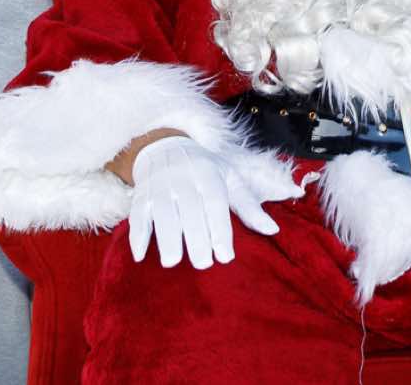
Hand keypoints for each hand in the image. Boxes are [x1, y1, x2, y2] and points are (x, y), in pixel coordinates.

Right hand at [126, 136, 281, 269]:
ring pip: (161, 213)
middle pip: (189, 210)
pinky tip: (140, 255)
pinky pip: (137, 215)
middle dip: (195, 238)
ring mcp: (160, 186)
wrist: (165, 146)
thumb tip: (273, 229)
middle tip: (202, 264)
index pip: (214, 202)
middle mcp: (183, 179)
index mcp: (208, 174)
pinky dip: (137, 235)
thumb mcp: (230, 178)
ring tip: (172, 261)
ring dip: (166, 237)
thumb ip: (249, 205)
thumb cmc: (204, 168)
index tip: (225, 256)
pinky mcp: (141, 195)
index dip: (220, 229)